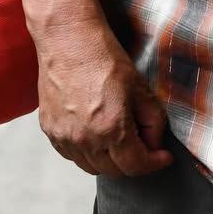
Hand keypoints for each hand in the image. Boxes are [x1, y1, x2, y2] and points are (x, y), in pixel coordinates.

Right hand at [35, 21, 172, 177]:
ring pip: (91, 167)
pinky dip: (88, 154)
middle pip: (113, 171)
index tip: (163, 157)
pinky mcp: (49, 131)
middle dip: (134, 163)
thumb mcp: (140, 88)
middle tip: (145, 148)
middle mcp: (84, 139)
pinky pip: (72, 155)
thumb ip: (153, 121)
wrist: (69, 42)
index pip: (135, 165)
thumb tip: (154, 143)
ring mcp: (64, 137)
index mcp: (111, 129)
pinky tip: (98, 137)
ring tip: (122, 142)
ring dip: (110, 161)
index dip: (154, 163)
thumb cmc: (105, 59)